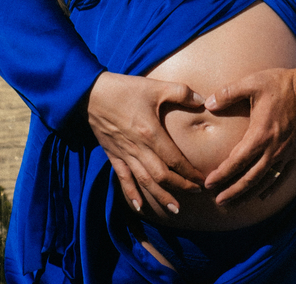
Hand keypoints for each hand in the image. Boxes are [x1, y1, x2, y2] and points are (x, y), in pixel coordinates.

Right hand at [86, 71, 206, 218]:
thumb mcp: (155, 87)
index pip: (175, 160)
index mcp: (151, 133)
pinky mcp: (114, 156)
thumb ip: (181, 92)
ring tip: (175, 209)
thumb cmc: (125, 89)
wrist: (92, 93)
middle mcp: (139, 149)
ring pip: (145, 182)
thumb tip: (203, 101)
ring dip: (161, 197)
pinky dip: (131, 194)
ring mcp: (125, 154)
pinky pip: (123, 179)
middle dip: (180, 187)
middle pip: (162, 176)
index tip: (202, 180)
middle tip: (196, 193)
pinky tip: (139, 207)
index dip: (190, 173)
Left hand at [201, 64, 295, 204]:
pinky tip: (262, 196)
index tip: (208, 184)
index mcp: (260, 134)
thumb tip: (208, 103)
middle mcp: (272, 150)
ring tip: (235, 204)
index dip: (222, 174)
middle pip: (250, 179)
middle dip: (233, 192)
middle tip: (218, 202)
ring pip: (265, 182)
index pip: (237, 161)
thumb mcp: (252, 83)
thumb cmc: (280, 85)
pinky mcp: (295, 153)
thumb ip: (228, 93)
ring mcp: (285, 154)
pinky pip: (282, 177)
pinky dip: (271, 189)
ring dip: (248, 195)